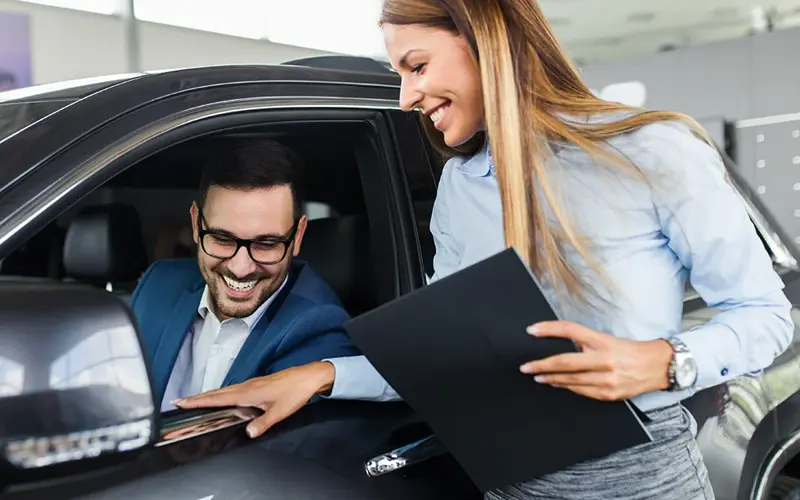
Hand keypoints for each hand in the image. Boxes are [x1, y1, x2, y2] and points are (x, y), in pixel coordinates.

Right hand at [173, 361, 335, 437]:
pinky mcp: (257, 384)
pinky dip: (221, 393)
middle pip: (216, 393)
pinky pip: (233, 389)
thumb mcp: (279, 412)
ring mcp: (251, 384)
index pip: (217, 398)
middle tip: (180, 402)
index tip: (181, 402)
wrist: (308, 377)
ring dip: (208, 395)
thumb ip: (262, 423)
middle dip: (197, 398)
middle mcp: (246, 386)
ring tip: (195, 400)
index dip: (198, 401)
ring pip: (224, 390)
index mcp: (247, 392)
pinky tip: (222, 397)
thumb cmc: (294, 392)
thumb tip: (248, 433)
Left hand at [519, 321, 673, 400]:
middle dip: (541, 365)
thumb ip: (585, 342)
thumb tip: (562, 344)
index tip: (532, 331)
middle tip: (526, 367)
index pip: (570, 330)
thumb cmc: (630, 350)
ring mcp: (607, 379)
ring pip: (571, 380)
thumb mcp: (607, 338)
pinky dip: (567, 387)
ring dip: (551, 379)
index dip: (549, 329)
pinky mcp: (609, 394)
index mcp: (603, 341)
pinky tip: (558, 384)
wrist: (658, 366)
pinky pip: (582, 391)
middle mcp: (604, 360)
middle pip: (565, 361)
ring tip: (537, 376)